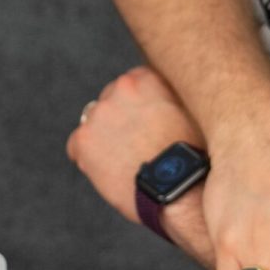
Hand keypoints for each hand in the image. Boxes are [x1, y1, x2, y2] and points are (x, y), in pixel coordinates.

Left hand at [65, 66, 209, 258]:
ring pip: (94, 124)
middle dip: (121, 119)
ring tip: (127, 161)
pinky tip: (110, 171)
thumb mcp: (192, 113)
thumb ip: (171, 96)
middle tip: (137, 144)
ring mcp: (98, 114)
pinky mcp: (83, 141)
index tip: (147, 123)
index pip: (132, 84)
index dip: (139, 106)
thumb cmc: (192, 157)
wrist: (179, 191)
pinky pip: (77, 148)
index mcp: (146, 79)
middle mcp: (120, 89)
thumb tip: (169, 94)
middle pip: (111, 101)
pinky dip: (88, 159)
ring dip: (105, 138)